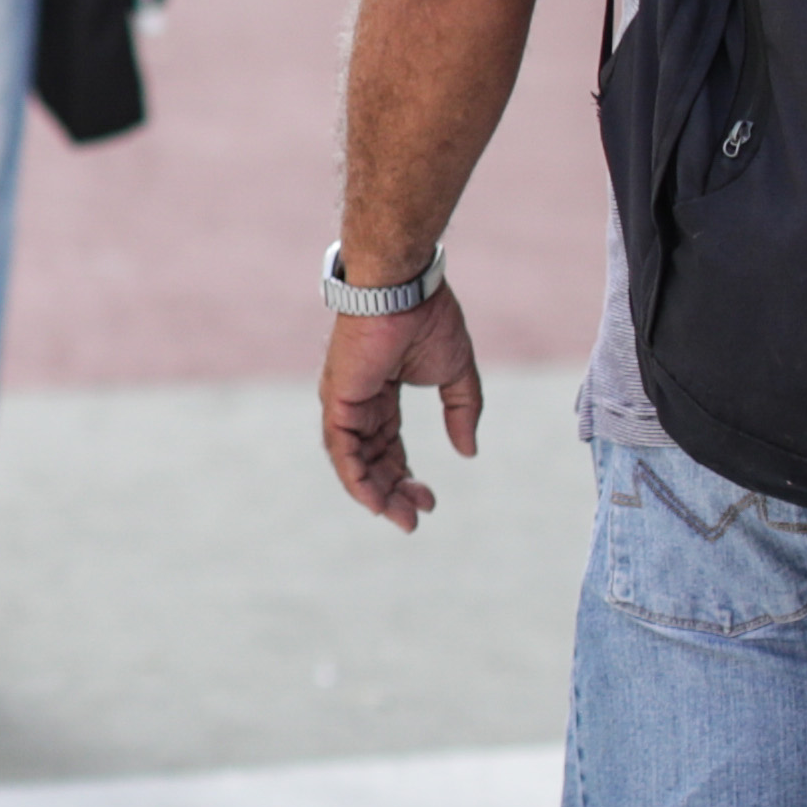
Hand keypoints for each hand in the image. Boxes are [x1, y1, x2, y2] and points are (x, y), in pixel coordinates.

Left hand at [321, 276, 481, 529]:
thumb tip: (468, 451)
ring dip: (376, 494)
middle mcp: (358, 402)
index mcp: (380, 394)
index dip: (406, 474)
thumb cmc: (427, 317)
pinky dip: (355, 478)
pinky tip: (374, 502)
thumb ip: (462, 412)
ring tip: (403, 518)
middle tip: (416, 518)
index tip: (430, 500)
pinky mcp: (338, 400)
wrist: (405, 288)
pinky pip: (341, 449)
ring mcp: (344, 402)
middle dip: (394, 492)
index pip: (388, 445)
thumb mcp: (456, 373)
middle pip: (371, 460)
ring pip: (354, 462)